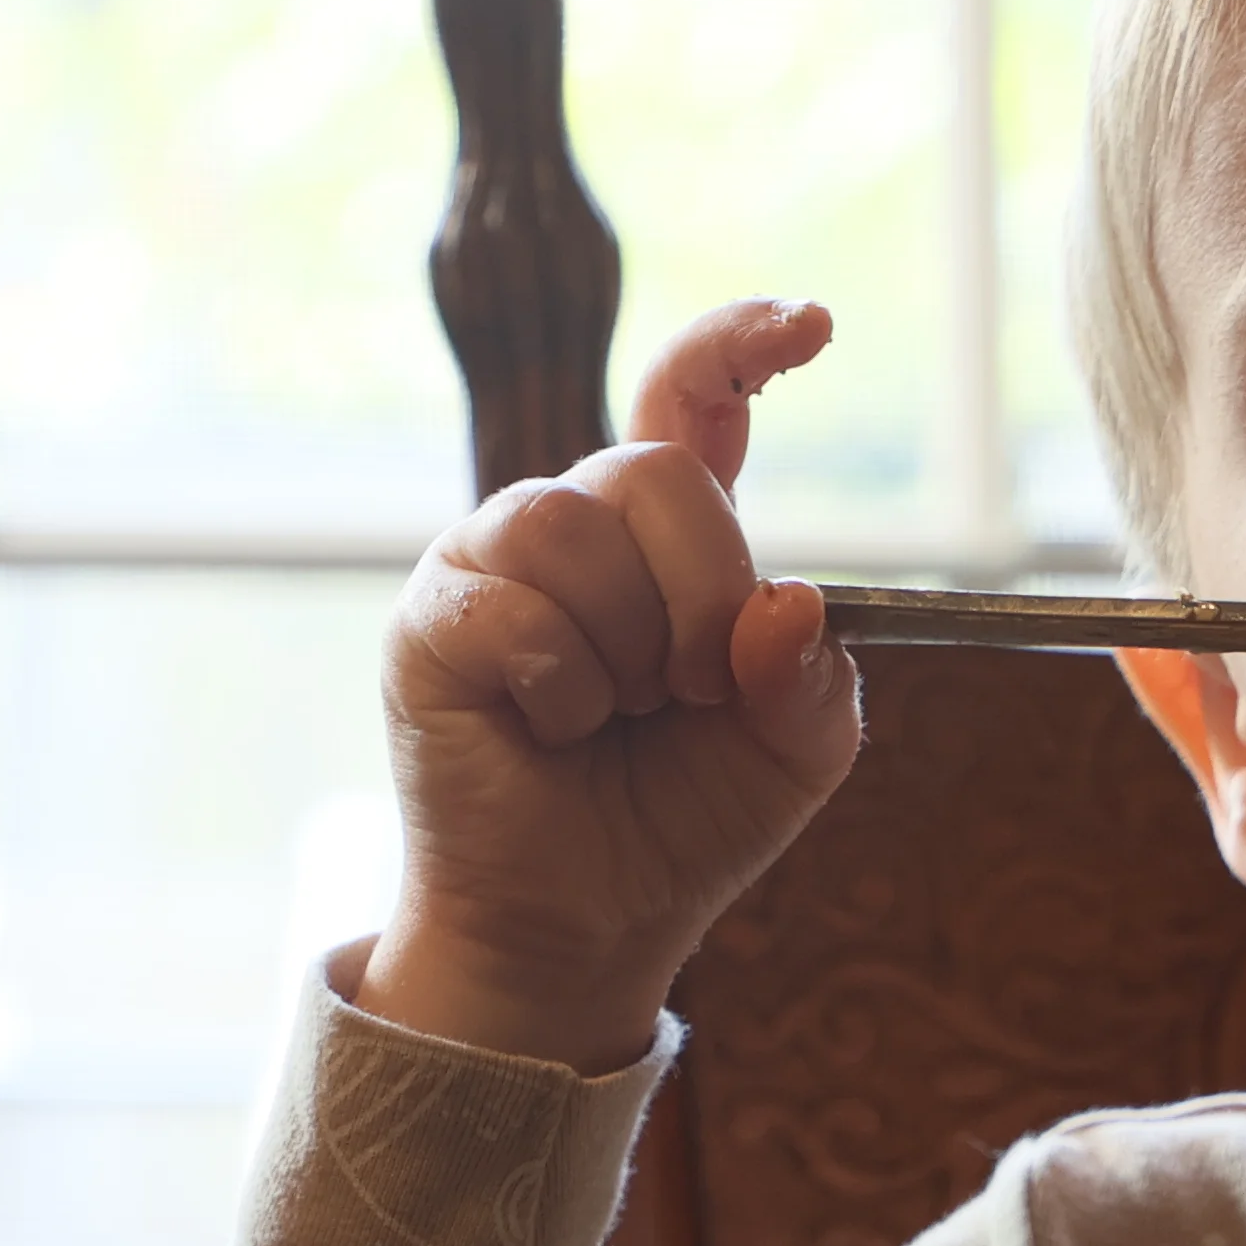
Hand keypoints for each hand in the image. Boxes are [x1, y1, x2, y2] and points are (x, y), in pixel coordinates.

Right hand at [360, 297, 862, 1068]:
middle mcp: (577, 526)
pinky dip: (561, 689)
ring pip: (574, 527)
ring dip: (628, 648)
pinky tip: (548, 728)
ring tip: (613, 713)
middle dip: (703, 593)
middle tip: (691, 690)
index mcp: (669, 537)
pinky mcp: (432, 617)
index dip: (744, 345)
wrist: (588, 922)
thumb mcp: (793, 754)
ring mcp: (494, 561)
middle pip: (654, 472)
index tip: (813, 323)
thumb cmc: (682, 821)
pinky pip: (515, 610)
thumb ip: (813, 676)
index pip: (694, 399)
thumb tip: (788, 603)